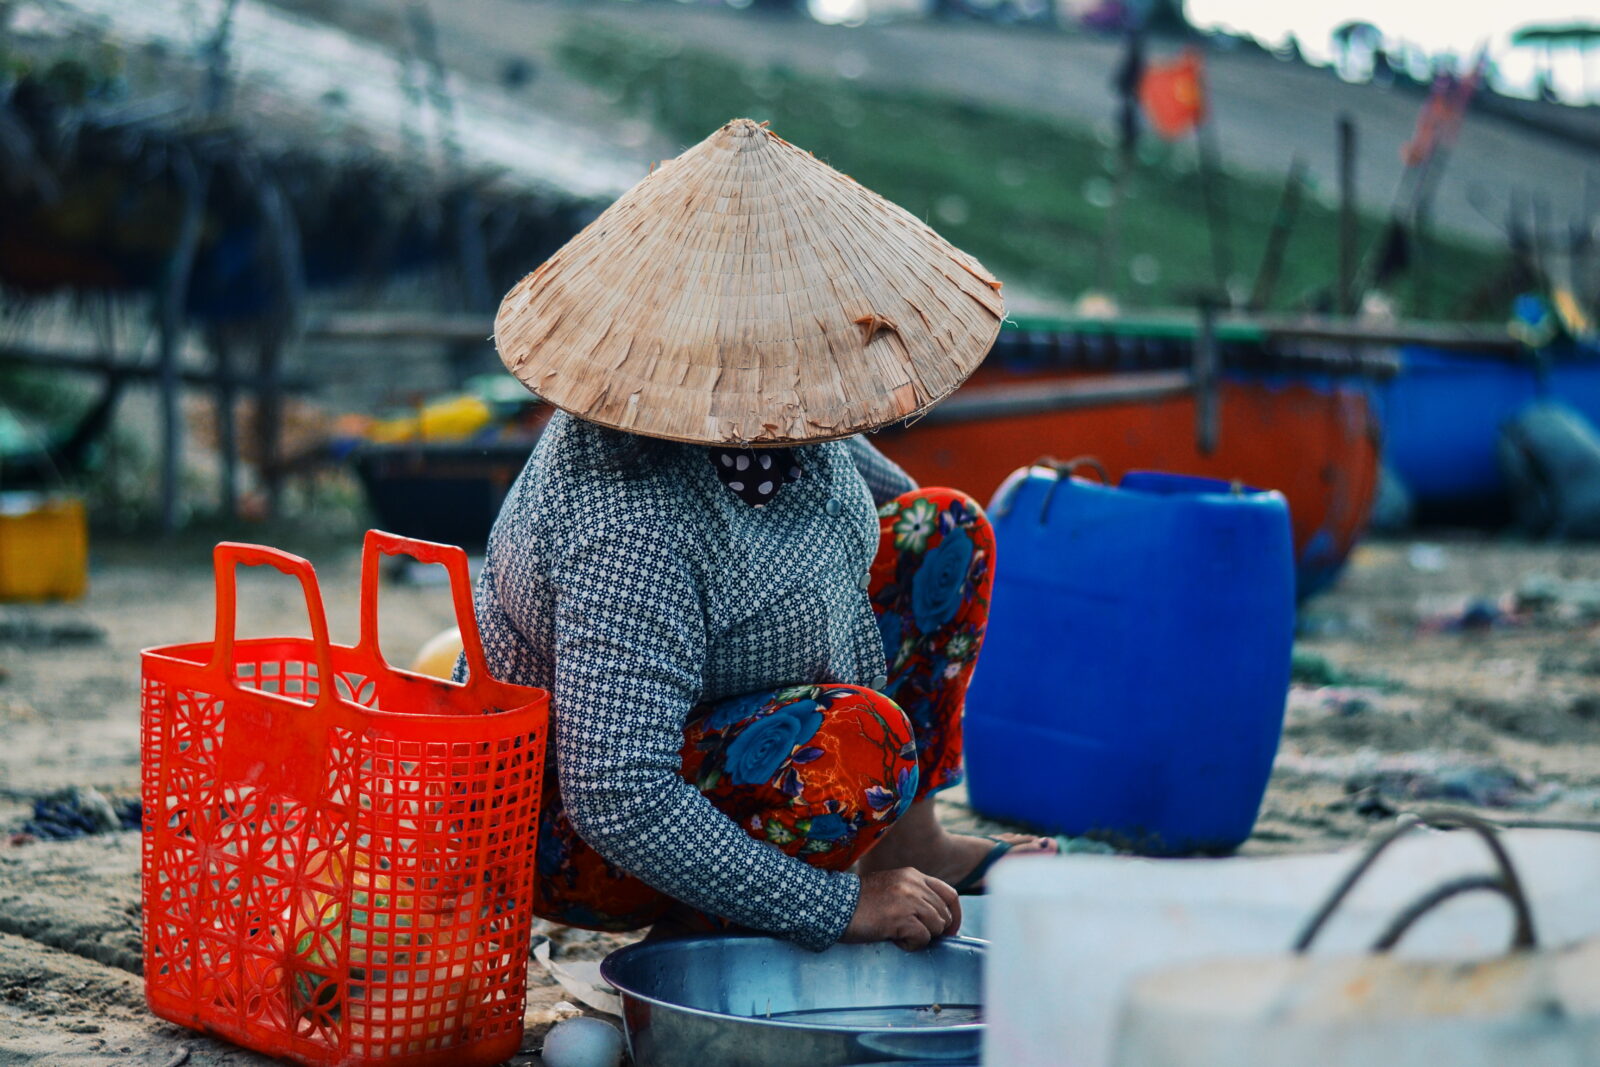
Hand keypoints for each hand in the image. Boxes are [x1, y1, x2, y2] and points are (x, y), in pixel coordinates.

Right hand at [842, 867, 961, 950]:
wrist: (834, 906)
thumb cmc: (860, 902)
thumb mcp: (891, 887)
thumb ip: (914, 894)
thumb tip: (938, 919)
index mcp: (913, 875)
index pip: (950, 894)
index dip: (955, 915)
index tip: (950, 930)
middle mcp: (914, 884)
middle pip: (944, 914)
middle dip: (934, 930)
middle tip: (913, 934)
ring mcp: (909, 900)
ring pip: (936, 927)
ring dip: (921, 936)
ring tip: (898, 934)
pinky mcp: (901, 918)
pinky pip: (922, 938)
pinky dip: (911, 945)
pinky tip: (893, 939)